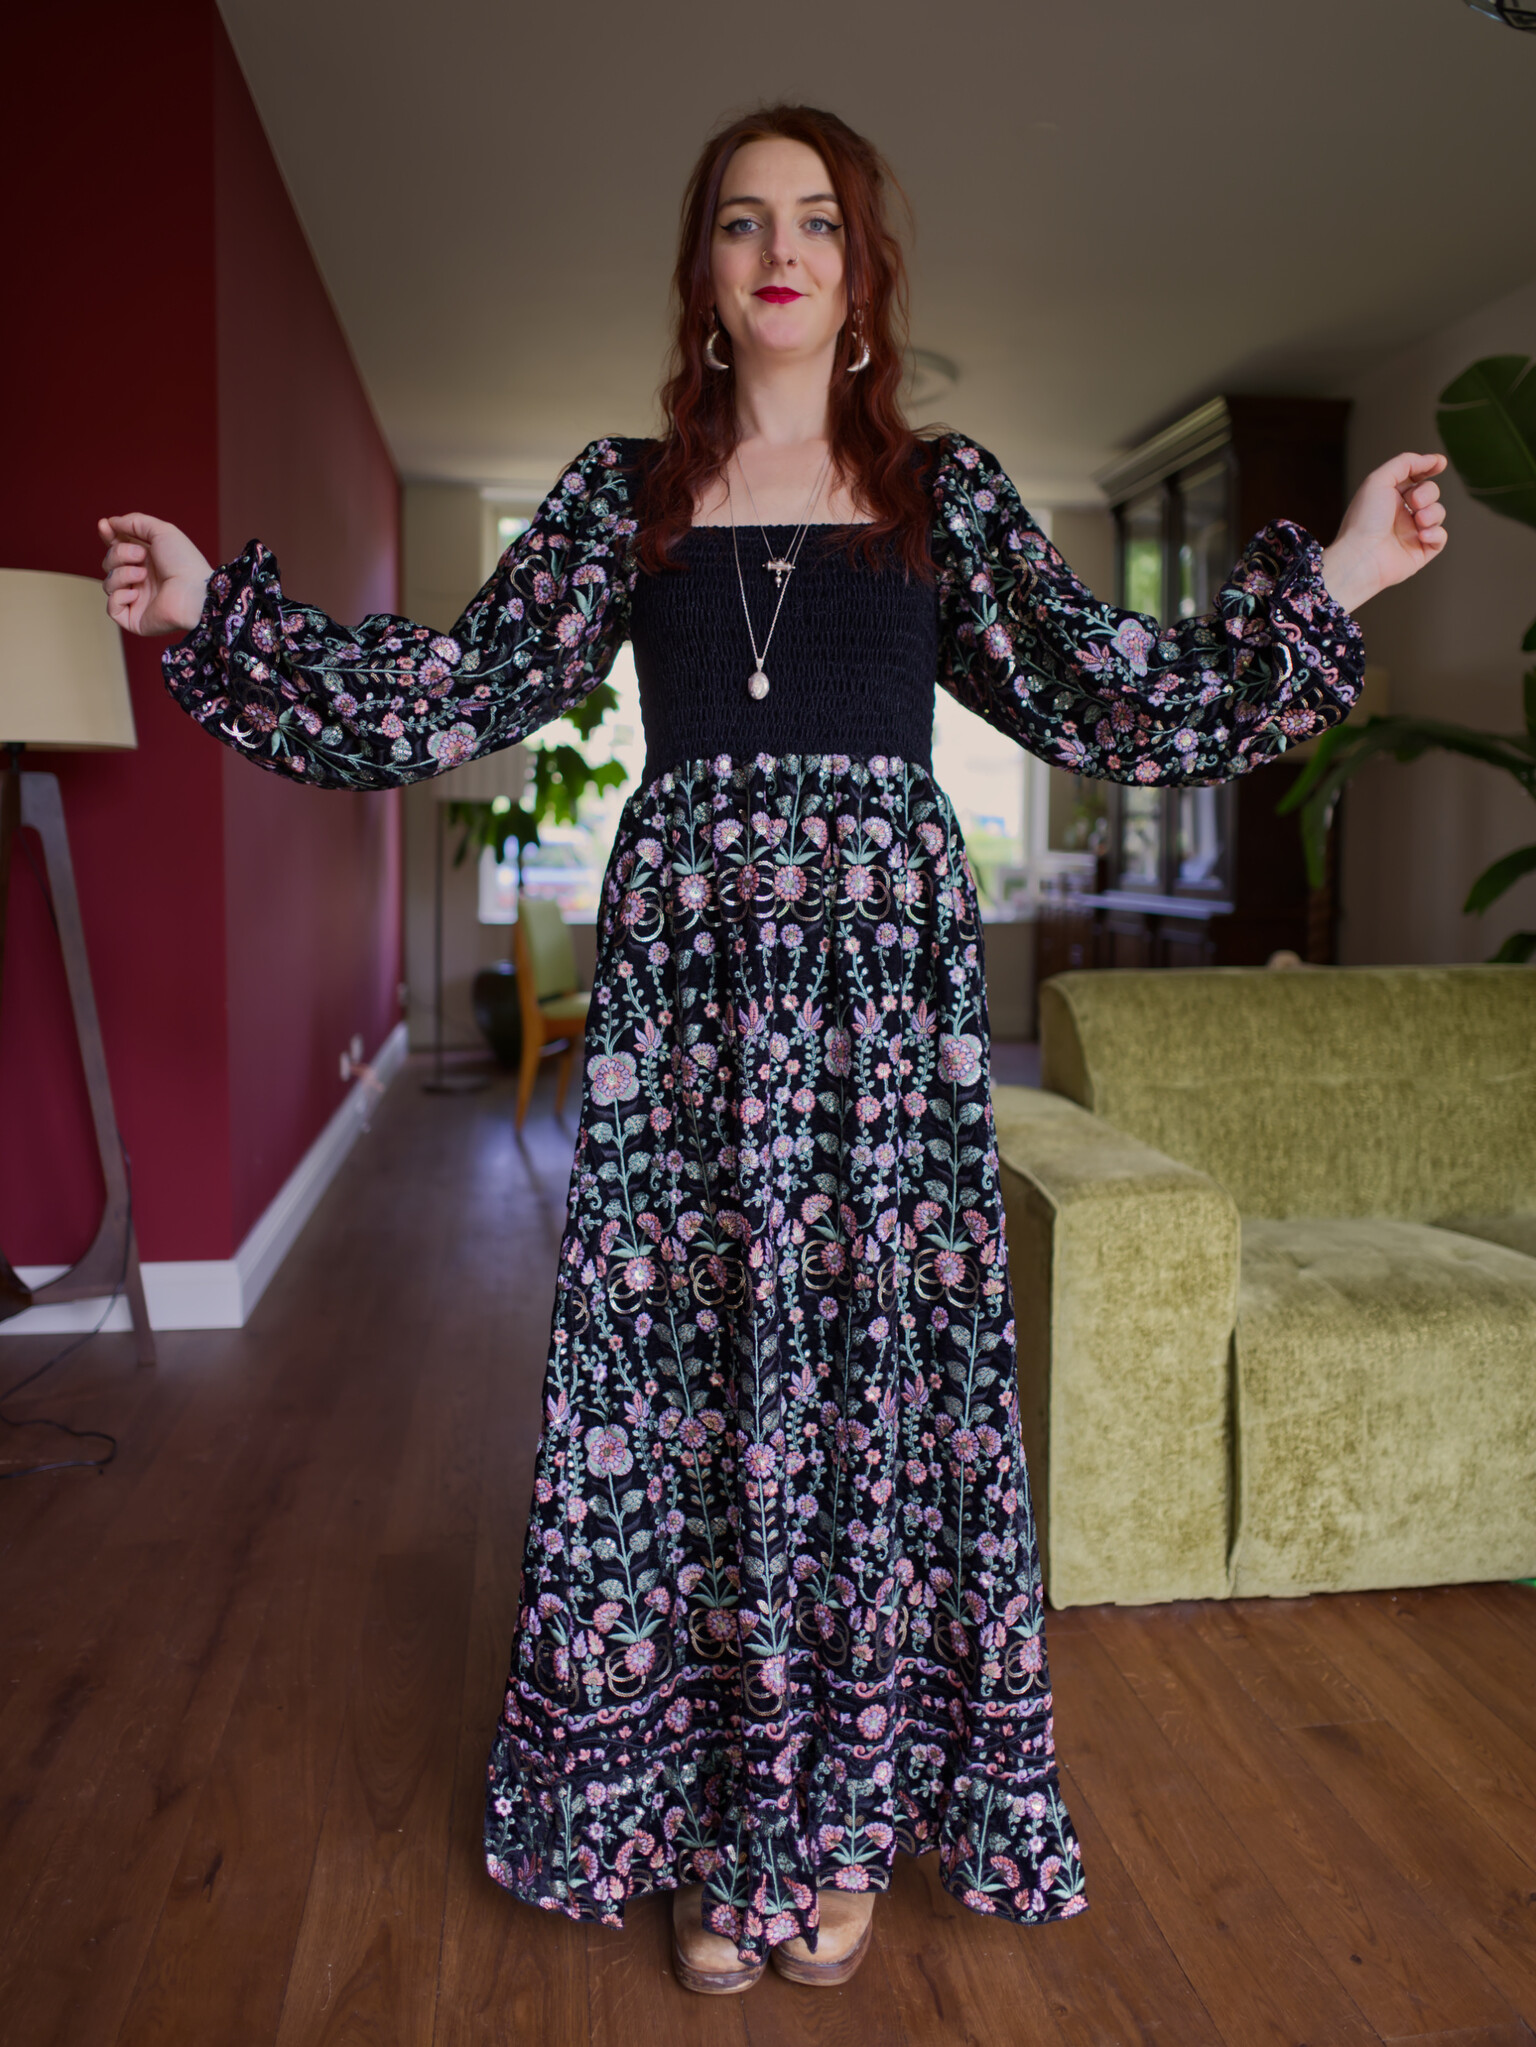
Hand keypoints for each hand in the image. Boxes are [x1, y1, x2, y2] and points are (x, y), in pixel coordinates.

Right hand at [98, 513, 213, 635]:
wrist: (194, 591)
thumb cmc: (184, 561)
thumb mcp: (161, 531)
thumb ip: (135, 522)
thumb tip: (111, 522)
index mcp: (146, 560)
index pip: (117, 547)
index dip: (108, 535)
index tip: (104, 525)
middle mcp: (140, 580)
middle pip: (108, 563)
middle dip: (119, 554)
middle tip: (140, 555)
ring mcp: (137, 601)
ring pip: (108, 584)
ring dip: (122, 574)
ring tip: (142, 575)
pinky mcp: (135, 620)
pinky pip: (111, 609)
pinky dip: (119, 598)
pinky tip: (135, 595)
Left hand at [1319, 453, 1447, 613]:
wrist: (1361, 557)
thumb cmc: (1364, 520)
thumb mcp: (1379, 480)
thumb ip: (1404, 463)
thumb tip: (1431, 459)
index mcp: (1389, 497)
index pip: (1414, 477)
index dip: (1428, 468)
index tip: (1439, 464)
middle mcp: (1401, 513)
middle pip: (1430, 492)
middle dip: (1427, 493)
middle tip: (1414, 501)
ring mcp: (1411, 532)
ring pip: (1438, 513)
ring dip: (1433, 512)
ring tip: (1418, 519)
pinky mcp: (1420, 551)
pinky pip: (1440, 537)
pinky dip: (1435, 533)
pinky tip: (1421, 535)